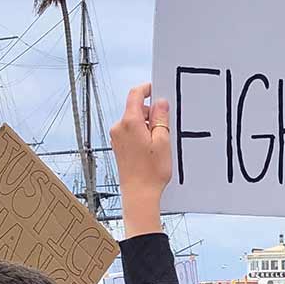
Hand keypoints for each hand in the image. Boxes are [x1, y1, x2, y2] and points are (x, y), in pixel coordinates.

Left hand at [111, 84, 171, 235]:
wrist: (139, 194)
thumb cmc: (151, 172)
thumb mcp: (163, 142)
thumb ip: (161, 118)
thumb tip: (161, 103)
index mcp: (129, 123)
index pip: (135, 95)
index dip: (147, 89)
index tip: (157, 89)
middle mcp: (119, 127)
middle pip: (135, 109)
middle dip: (152, 112)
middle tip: (167, 124)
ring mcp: (117, 137)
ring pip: (134, 121)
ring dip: (148, 125)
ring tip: (160, 142)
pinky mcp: (118, 146)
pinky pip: (131, 132)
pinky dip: (142, 134)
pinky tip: (152, 148)